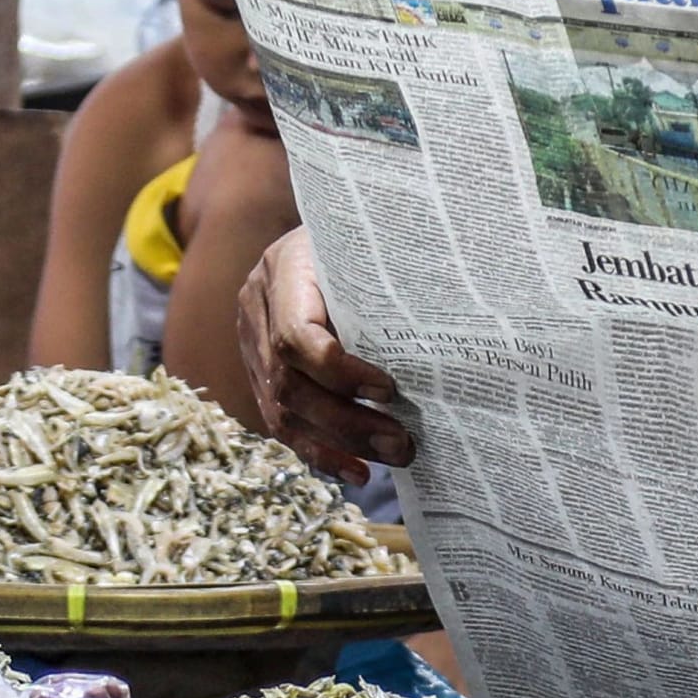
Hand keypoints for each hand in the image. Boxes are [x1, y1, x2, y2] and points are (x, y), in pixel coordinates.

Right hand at [237, 227, 413, 477]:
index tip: (389, 389)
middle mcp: (256, 308)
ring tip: (388, 461)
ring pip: (281, 411)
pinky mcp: (260, 371)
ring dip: (337, 445)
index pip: (295, 335)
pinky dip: (319, 451)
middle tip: (403, 443)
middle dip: (347, 421)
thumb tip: (446, 333)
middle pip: (289, 383)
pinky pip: (280, 421)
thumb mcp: (371, 242)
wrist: (323, 227)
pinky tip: (355, 470)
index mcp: (283, 269)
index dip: (338, 371)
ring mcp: (252, 343)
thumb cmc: (362, 235)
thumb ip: (387, 280)